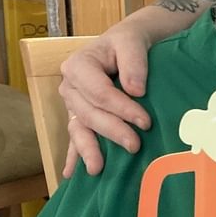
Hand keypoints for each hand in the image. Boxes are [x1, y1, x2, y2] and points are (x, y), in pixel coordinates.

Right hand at [59, 25, 153, 175]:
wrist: (126, 45)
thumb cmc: (129, 42)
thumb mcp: (132, 41)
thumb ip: (133, 62)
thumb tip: (135, 90)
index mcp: (78, 65)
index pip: (99, 92)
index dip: (121, 108)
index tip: (145, 121)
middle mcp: (70, 86)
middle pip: (90, 114)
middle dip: (112, 131)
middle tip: (135, 145)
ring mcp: (73, 104)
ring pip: (79, 129)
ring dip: (88, 150)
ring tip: (97, 169)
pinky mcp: (79, 117)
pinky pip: (74, 138)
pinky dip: (73, 156)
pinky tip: (70, 174)